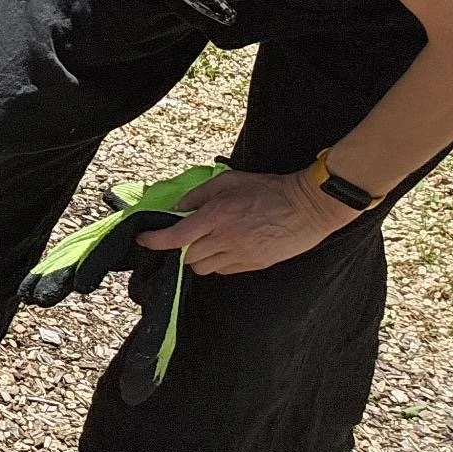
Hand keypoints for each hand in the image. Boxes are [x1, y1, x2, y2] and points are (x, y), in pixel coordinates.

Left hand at [135, 167, 358, 275]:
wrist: (308, 207)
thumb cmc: (269, 189)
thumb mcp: (229, 180)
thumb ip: (198, 195)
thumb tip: (178, 209)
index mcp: (216, 217)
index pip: (175, 238)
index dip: (154, 241)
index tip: (144, 240)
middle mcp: (225, 239)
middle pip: (187, 258)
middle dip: (179, 250)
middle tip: (182, 238)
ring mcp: (241, 255)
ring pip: (203, 269)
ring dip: (197, 258)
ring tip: (205, 243)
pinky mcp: (254, 265)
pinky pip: (223, 271)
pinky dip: (217, 263)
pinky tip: (225, 249)